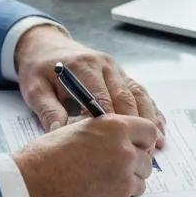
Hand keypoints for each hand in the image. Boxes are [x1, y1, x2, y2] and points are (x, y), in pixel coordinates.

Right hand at [13, 114, 158, 196]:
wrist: (29, 188)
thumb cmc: (45, 157)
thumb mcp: (76, 129)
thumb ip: (104, 132)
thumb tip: (118, 137)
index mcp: (115, 128)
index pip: (149, 131)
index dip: (141, 140)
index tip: (136, 146)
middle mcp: (124, 153)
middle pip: (146, 160)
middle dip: (133, 164)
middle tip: (113, 167)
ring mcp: (123, 182)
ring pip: (139, 183)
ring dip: (125, 183)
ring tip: (98, 182)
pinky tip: (92, 195)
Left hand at [14, 25, 165, 147]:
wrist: (44, 46)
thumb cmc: (39, 70)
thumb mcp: (35, 89)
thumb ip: (47, 109)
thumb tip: (58, 133)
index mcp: (82, 67)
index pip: (101, 96)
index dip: (111, 121)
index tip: (119, 143)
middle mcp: (104, 65)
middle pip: (125, 95)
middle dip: (136, 123)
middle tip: (143, 150)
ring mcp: (115, 68)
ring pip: (138, 93)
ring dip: (150, 117)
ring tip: (158, 141)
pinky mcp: (120, 74)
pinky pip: (140, 91)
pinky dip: (151, 109)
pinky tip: (160, 127)